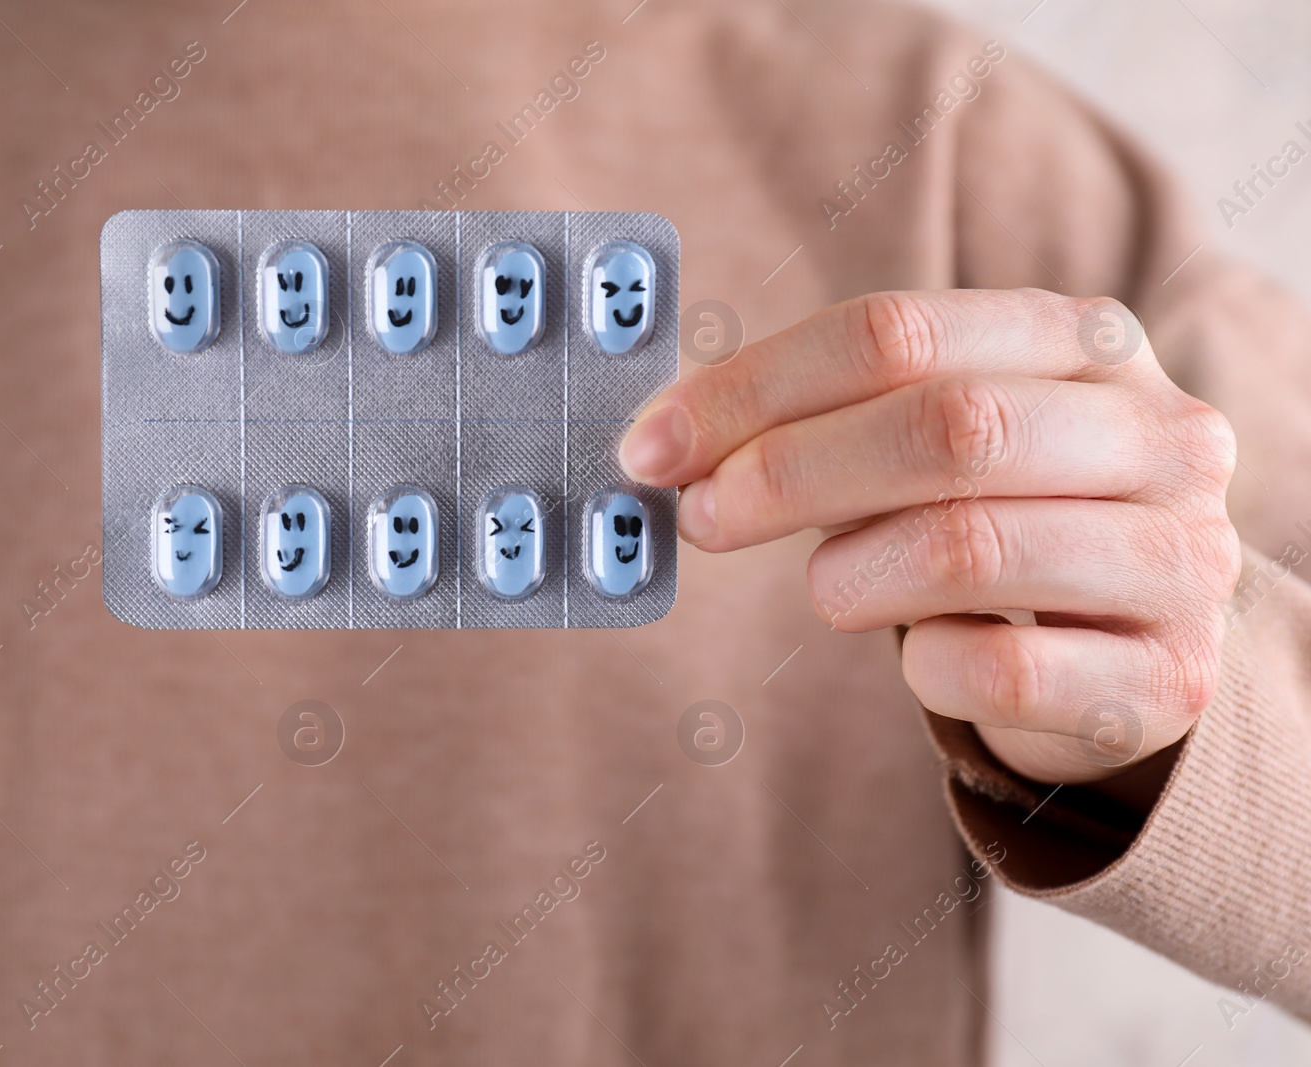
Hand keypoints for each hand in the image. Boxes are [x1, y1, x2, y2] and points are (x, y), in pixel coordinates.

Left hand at [621, 289, 1241, 784]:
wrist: (1134, 645)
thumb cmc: (996, 518)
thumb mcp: (927, 440)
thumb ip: (822, 419)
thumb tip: (665, 444)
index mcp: (1083, 342)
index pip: (897, 333)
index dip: (755, 389)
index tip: (652, 445)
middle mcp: (1159, 433)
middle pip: (944, 426)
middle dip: (788, 474)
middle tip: (702, 518)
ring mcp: (1182, 555)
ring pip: (968, 547)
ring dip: (850, 576)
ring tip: (836, 586)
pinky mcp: (1174, 677)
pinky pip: (1000, 670)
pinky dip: (925, 669)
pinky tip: (928, 654)